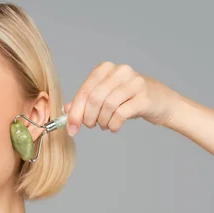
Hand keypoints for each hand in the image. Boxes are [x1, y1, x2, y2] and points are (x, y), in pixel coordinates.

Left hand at [64, 62, 179, 135]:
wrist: (162, 102)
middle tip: (90, 126)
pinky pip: (121, 114)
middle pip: (94, 99)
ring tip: (105, 125)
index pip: (84, 91)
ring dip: (102, 121)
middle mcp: (120, 71)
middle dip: (87, 118)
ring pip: (107, 106)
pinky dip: (114, 124)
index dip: (75, 112)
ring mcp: (134, 83)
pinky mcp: (144, 97)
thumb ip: (85, 101)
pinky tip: (115, 127)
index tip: (71, 129)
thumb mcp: (106, 97)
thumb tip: (66, 109)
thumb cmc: (130, 99)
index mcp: (106, 69)